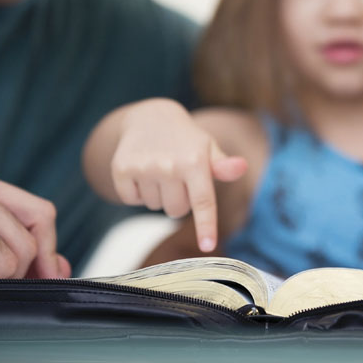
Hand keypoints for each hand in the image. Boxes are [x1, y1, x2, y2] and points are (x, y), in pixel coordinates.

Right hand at [110, 99, 246, 252]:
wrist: (149, 116)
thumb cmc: (185, 140)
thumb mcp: (207, 149)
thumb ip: (223, 166)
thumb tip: (241, 167)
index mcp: (195, 161)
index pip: (202, 201)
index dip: (206, 226)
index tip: (208, 246)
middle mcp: (169, 165)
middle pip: (176, 211)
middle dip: (178, 200)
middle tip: (176, 176)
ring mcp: (143, 167)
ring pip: (155, 207)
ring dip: (158, 194)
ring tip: (159, 170)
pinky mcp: (121, 169)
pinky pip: (131, 200)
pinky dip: (137, 192)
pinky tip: (142, 172)